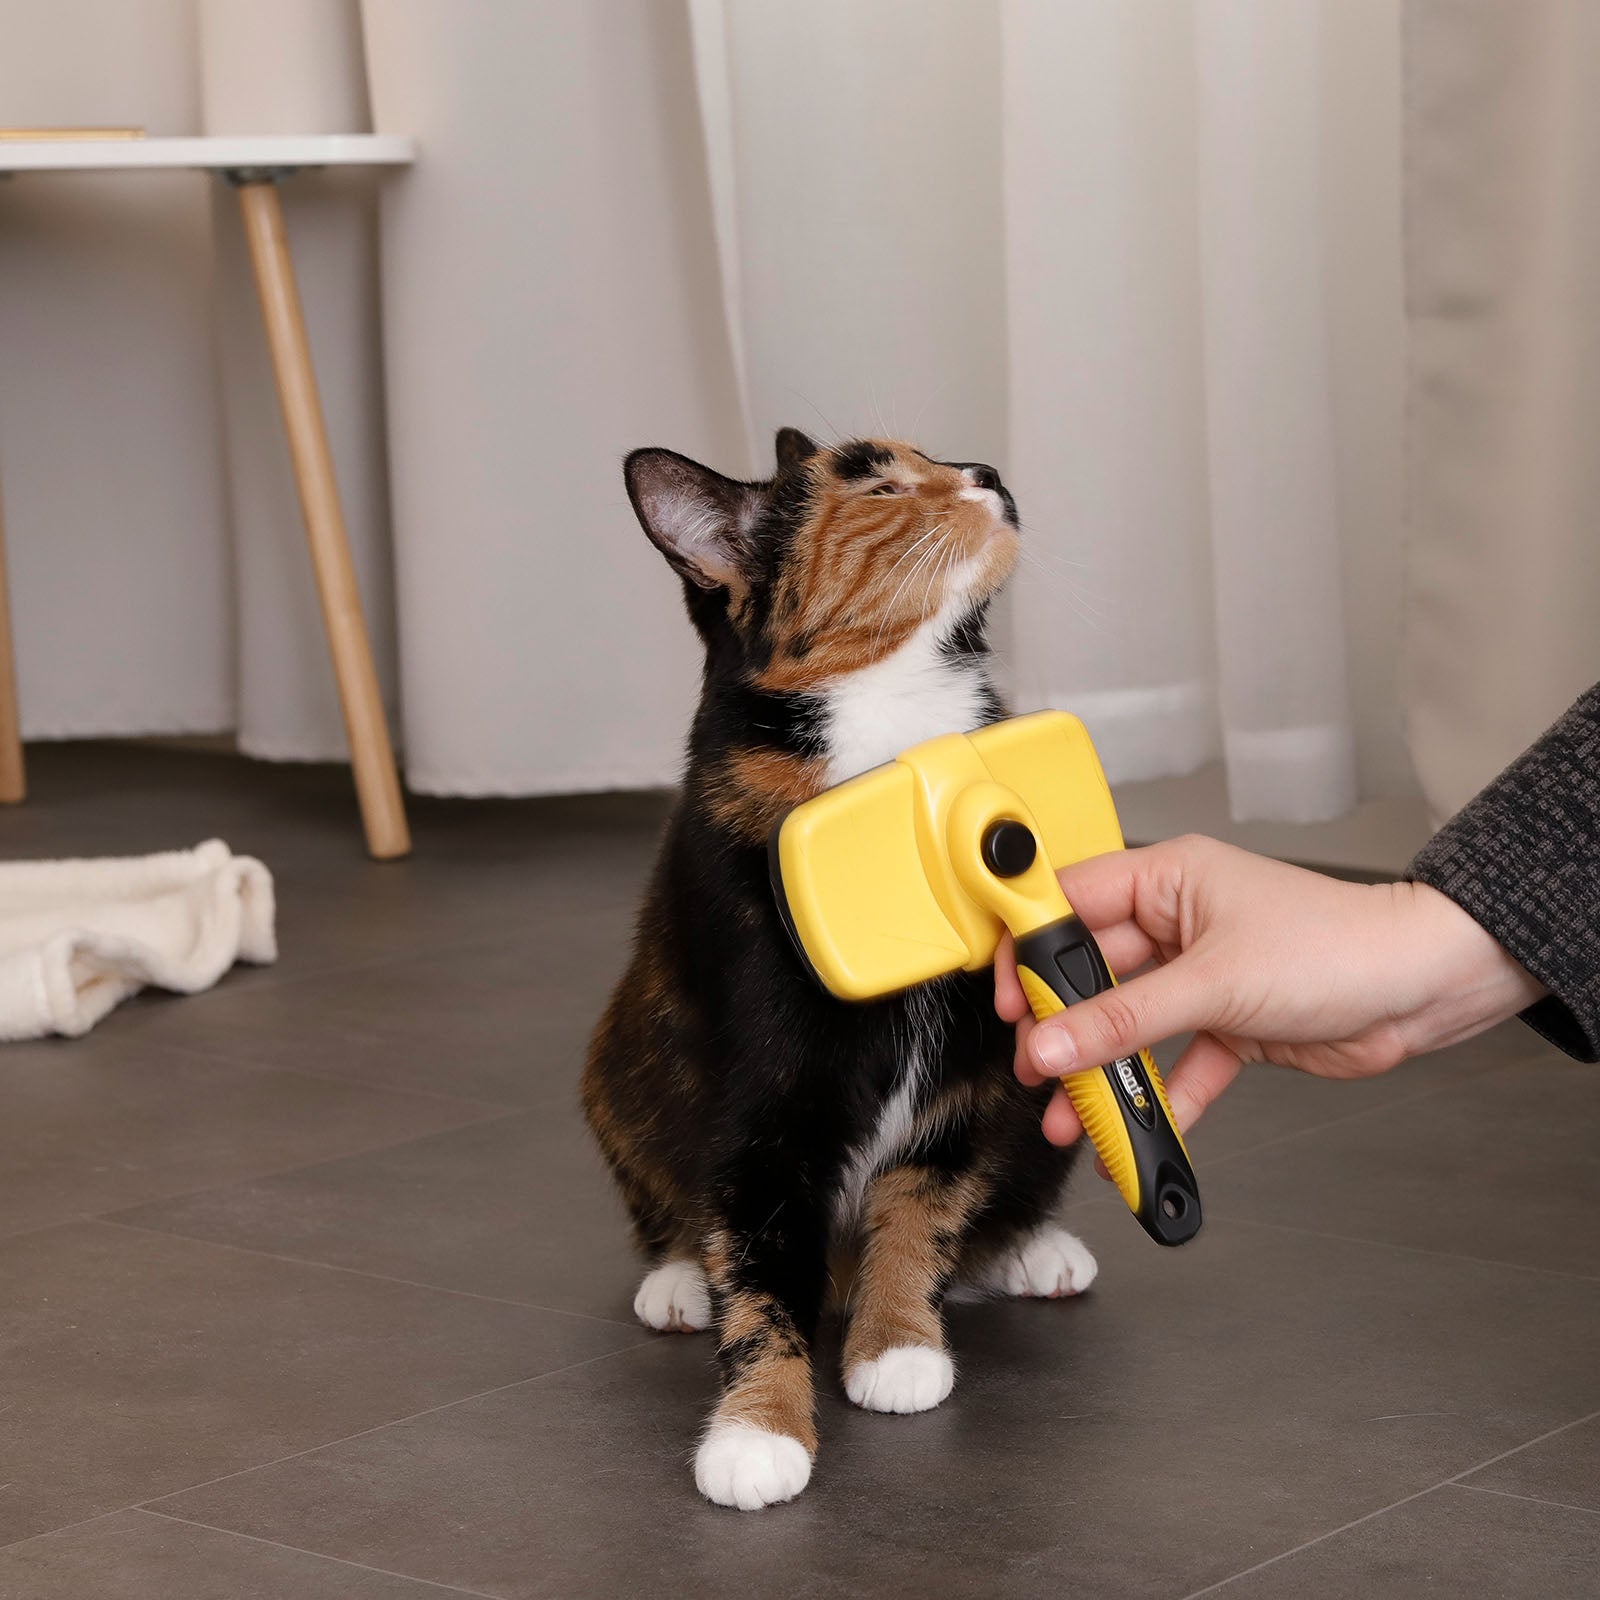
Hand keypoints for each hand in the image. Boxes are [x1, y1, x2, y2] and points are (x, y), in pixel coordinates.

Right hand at [994, 835, 1545, 1146]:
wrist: (1421, 988)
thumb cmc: (1338, 946)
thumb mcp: (1214, 983)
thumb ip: (1124, 1020)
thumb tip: (1052, 1043)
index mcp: (1167, 878)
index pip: (1070, 903)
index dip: (1029, 947)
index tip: (1005, 995)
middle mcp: (1177, 922)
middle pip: (1093, 975)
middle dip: (1062, 1027)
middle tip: (1036, 1068)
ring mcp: (1200, 976)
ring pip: (1130, 1026)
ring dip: (1102, 1073)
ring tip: (1072, 1117)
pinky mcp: (1226, 1023)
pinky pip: (1174, 1062)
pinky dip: (1157, 1099)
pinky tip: (1136, 1133)